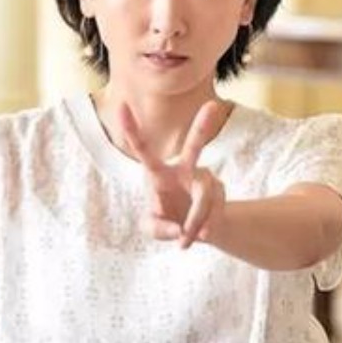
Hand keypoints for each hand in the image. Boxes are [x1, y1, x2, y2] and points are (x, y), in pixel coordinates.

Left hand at [118, 101, 226, 248]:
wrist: (196, 229)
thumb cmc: (168, 221)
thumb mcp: (153, 228)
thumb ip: (157, 229)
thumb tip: (179, 230)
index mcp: (158, 173)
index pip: (143, 149)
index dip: (131, 128)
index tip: (121, 105)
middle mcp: (184, 169)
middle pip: (195, 146)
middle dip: (202, 126)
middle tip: (213, 105)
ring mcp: (205, 177)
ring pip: (204, 196)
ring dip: (196, 220)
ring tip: (191, 238)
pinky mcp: (220, 188)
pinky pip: (214, 208)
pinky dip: (206, 225)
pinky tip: (201, 234)